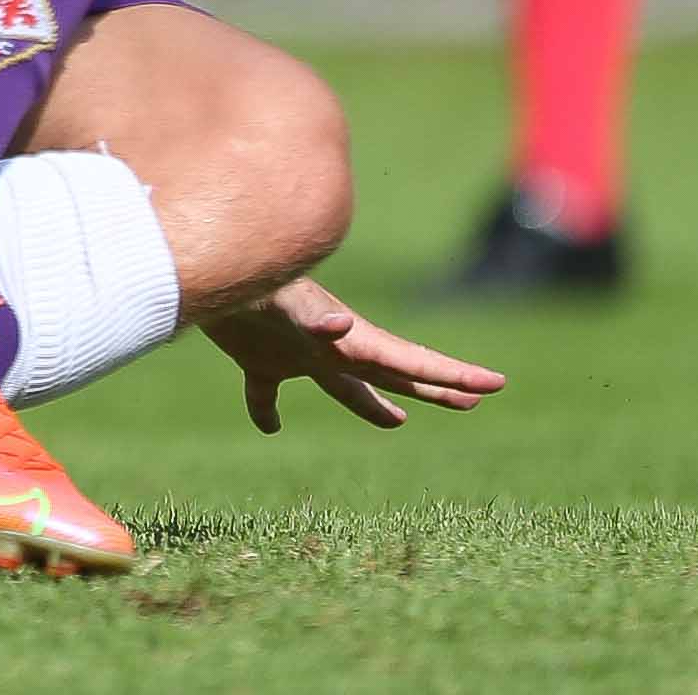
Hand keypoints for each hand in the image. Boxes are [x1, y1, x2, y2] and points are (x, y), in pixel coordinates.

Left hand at [203, 275, 506, 434]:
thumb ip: (314, 317)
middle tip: (474, 400)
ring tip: (398, 421)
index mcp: (349, 340)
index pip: (411, 363)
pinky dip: (267, 409)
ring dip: (373, 404)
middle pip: (393, 375)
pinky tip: (269, 427)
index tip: (494, 384)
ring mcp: (296, 353)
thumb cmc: (247, 285)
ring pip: (345, 387)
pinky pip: (266, 392)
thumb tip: (340, 328)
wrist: (202, 271)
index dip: (452, 376)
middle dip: (434, 390)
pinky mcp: (257, 358)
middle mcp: (331, 348)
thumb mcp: (285, 301)